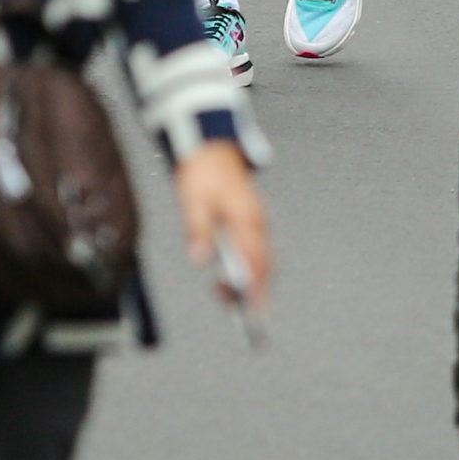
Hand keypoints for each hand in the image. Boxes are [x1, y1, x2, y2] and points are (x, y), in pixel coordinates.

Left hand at [175, 139, 269, 314]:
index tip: (253, 310)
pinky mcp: (255, 221)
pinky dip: (251, 266)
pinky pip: (260, 250)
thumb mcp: (194, 202)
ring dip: (251, 279)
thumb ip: (199, 232)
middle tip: (229, 304)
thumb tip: (201, 260)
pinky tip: (233, 273)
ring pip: (264, 259)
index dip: (256, 288)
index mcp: (246, 218)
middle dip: (253, 290)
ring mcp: (259, 221)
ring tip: (222, 290)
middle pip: (265, 265)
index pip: (255, 261)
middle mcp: (258, 222)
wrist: (213, 148)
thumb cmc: (203, 174)